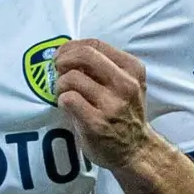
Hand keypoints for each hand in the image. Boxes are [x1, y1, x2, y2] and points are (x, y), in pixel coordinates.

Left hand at [49, 36, 153, 163]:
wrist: (135, 149)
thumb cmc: (124, 113)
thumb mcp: (126, 84)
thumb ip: (103, 67)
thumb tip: (67, 52)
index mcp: (132, 69)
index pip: (96, 44)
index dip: (71, 47)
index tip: (61, 55)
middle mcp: (125, 84)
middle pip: (84, 55)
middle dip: (63, 60)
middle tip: (57, 71)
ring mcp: (112, 104)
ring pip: (71, 78)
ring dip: (60, 86)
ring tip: (66, 94)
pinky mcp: (96, 122)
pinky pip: (68, 99)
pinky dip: (62, 101)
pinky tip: (68, 107)